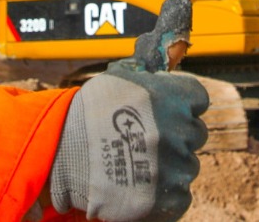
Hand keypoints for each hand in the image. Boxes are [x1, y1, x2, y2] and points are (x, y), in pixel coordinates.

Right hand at [49, 61, 208, 220]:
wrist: (60, 157)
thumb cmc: (85, 115)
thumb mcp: (117, 80)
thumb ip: (147, 74)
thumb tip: (165, 60)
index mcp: (170, 96)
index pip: (198, 98)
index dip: (182, 105)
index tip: (166, 111)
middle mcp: (178, 129)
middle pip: (195, 133)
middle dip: (175, 135)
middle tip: (144, 140)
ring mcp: (176, 166)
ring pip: (187, 165)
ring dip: (168, 165)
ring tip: (136, 164)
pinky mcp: (169, 198)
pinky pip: (179, 196)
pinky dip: (163, 194)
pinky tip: (139, 185)